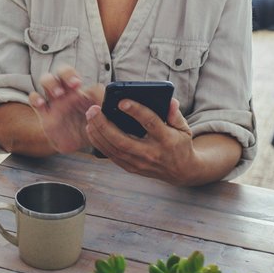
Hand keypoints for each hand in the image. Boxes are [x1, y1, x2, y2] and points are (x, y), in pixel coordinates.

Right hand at [28, 66, 103, 153]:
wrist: (80, 143)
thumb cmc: (91, 123)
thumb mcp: (100, 113)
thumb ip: (102, 101)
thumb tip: (104, 89)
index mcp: (77, 90)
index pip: (71, 74)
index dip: (72, 75)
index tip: (78, 84)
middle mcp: (64, 92)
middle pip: (59, 72)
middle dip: (64, 74)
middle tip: (73, 85)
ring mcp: (53, 102)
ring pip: (45, 80)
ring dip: (51, 83)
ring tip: (59, 94)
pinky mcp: (44, 115)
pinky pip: (34, 99)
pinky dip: (36, 98)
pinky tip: (42, 103)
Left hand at [84, 96, 199, 183]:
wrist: (182, 171)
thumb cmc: (180, 143)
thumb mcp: (184, 128)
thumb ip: (175, 113)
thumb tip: (169, 101)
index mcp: (166, 139)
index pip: (150, 123)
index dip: (136, 111)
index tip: (122, 101)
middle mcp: (151, 153)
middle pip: (123, 140)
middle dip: (105, 125)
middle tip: (93, 110)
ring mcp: (140, 163)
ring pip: (114, 149)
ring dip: (98, 133)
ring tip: (89, 117)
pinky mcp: (132, 168)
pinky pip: (112, 156)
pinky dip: (99, 143)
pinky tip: (91, 130)